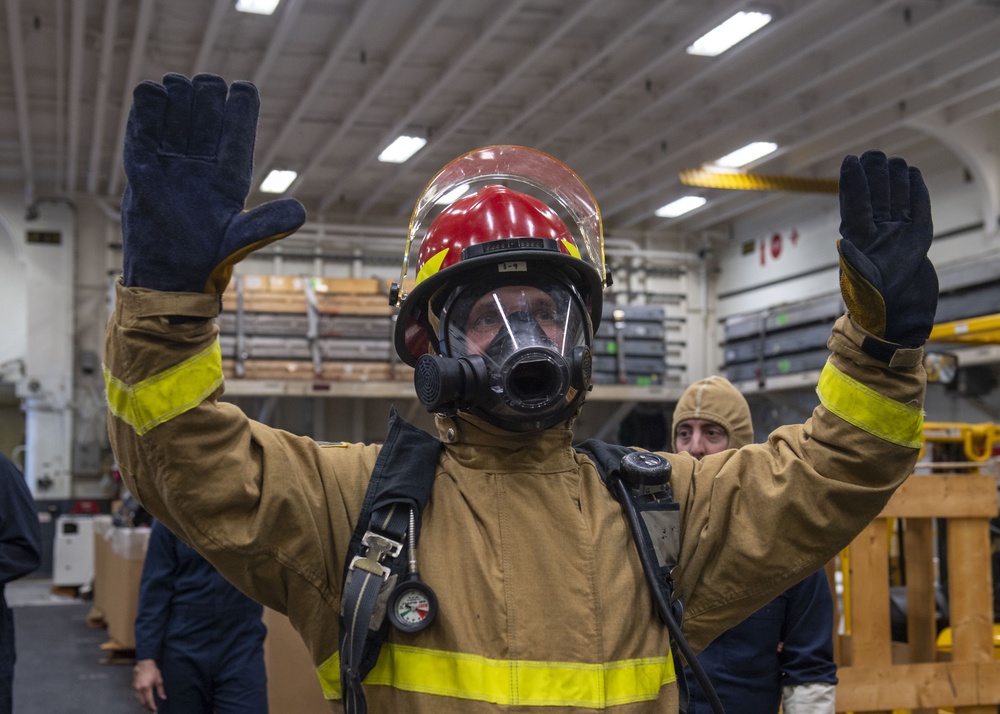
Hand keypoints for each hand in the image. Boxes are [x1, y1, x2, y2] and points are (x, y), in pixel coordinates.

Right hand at [121, 73, 305, 292]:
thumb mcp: (239, 239)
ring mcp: (172, 166)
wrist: (165, 277)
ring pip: (177, 119)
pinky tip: (150, 92)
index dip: (242, 107)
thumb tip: (301, 211)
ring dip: (177, 97)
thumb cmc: (208, 261)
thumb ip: (267, 224)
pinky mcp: (143, 170)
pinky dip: (146, 113)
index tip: (242, 88)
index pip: (239, 133)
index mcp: (231, 176)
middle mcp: (203, 166)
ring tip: (175, 85)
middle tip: (202, 86)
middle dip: (206, 96)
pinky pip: (144, 134)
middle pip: (207, 117)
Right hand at [133, 658, 165, 711]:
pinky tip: (145, 700)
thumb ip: (160, 690)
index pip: (149, 700)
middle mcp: (140, 689)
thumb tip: (163, 698)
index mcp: (146, 688)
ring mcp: (136, 688)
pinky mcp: (134, 686)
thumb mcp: (159, 680)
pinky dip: (141, 699)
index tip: (155, 710)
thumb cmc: (153, 671)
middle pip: (142, 702)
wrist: (145, 664)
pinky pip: (137, 695)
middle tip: (152, 710)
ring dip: (144, 704)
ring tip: (149, 707)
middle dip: (147, 707)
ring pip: (139, 699)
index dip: (152, 706)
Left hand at [837, 150, 937, 351]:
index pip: (854, 205)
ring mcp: (896, 239)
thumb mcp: (862, 287)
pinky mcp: (916, 244)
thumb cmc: (873, 309)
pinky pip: (918, 213)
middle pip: (876, 198)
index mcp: (858, 243)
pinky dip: (918, 195)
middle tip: (875, 154)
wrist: (897, 324)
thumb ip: (855, 266)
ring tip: (893, 161)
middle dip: (875, 176)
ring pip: (896, 202)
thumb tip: (844, 243)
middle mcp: (876, 237)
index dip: (853, 183)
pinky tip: (915, 177)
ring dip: (894, 181)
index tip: (850, 160)